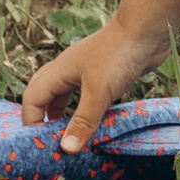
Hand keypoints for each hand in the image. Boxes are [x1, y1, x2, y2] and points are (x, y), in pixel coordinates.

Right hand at [21, 19, 164, 152]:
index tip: (39, 145)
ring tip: (70, 138)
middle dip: (43, 119)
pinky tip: (95, 124)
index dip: (31, 121)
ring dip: (65, 116)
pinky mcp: (106, 75)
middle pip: (45, 95)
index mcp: (59, 71)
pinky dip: (87, 112)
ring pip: (67, 96)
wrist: (148, 30)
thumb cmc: (118, 55)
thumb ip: (82, 120)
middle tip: (50, 141)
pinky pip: (88, 97)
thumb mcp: (98, 91)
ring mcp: (88, 71)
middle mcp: (69, 70)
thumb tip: (66, 149)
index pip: (32, 98)